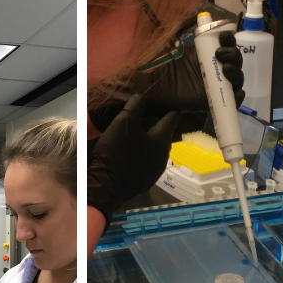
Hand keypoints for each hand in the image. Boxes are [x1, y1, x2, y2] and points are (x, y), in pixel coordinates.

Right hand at [86, 94, 180, 225]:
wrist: (107, 184)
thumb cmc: (117, 151)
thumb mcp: (123, 123)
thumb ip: (134, 108)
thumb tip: (141, 98)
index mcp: (161, 140)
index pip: (170, 122)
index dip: (172, 113)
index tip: (175, 109)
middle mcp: (163, 156)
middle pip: (164, 138)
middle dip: (161, 128)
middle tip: (156, 119)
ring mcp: (156, 171)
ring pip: (157, 151)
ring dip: (152, 143)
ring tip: (145, 136)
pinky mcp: (146, 180)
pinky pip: (149, 163)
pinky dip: (145, 155)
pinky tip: (137, 154)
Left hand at [90, 31, 244, 133]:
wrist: (147, 89)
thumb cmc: (155, 65)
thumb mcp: (167, 41)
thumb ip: (178, 27)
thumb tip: (192, 13)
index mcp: (203, 53)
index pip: (224, 44)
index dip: (228, 39)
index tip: (224, 36)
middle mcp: (211, 68)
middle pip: (234, 60)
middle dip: (233, 55)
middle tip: (220, 54)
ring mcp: (213, 85)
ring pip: (236, 78)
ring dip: (236, 72)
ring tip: (226, 69)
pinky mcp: (211, 102)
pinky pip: (231, 100)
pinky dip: (239, 96)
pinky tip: (236, 90)